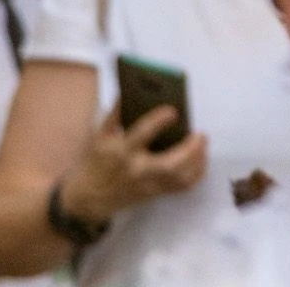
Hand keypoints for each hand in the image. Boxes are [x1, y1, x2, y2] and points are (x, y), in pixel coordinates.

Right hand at [61, 105, 207, 225]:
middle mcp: (136, 170)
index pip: (140, 135)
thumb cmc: (96, 162)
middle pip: (169, 165)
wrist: (87, 199)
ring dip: (197, 161)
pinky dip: (196, 174)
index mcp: (121, 152)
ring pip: (179, 178)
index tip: (173, 111)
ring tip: (202, 143)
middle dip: (189, 150)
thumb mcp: (99, 137)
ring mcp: (147, 185)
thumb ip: (115, 115)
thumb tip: (129, 92)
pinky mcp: (154, 194)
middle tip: (200, 133)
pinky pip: (181, 188)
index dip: (158, 122)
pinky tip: (201, 159)